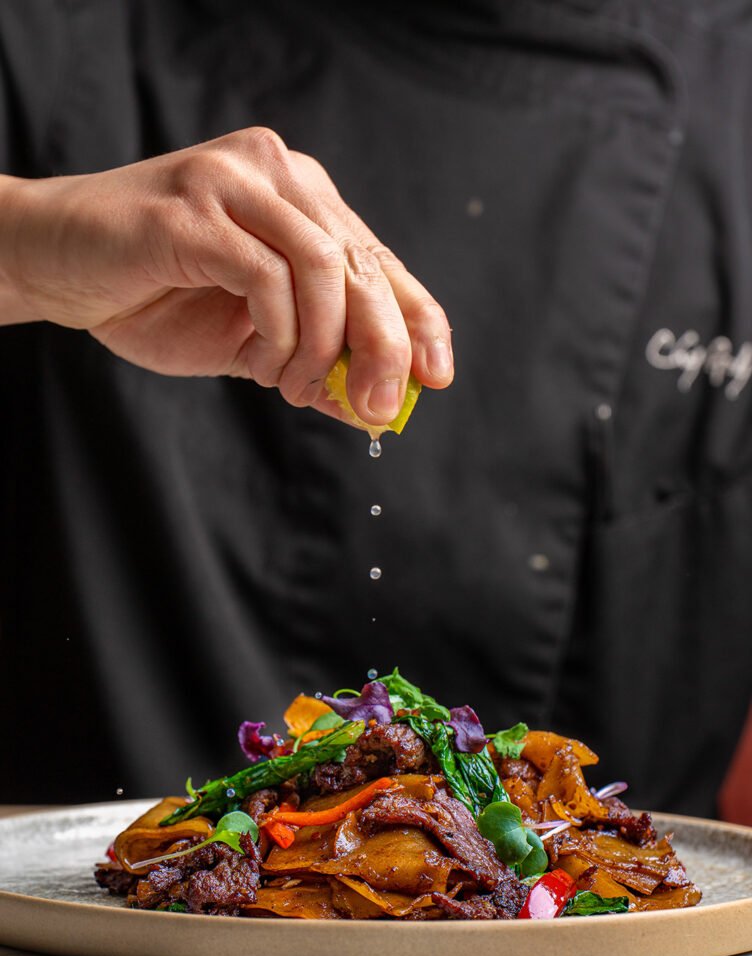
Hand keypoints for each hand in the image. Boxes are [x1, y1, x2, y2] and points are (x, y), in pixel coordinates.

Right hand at [0, 128, 452, 427]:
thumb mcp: (251, 344)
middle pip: (360, 261)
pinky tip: (264, 364)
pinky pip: (266, 275)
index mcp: (299, 198)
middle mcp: (275, 174)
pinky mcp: (194, 210)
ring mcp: (233, 183)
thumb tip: (373, 410)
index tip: (436, 376)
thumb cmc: (153, 298)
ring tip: (295, 387)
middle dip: (383, 345)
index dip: (417, 317)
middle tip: (378, 403)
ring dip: (322, 345)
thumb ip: (312, 366)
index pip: (377, 257)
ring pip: (322, 265)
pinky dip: (278, 333)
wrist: (57, 265)